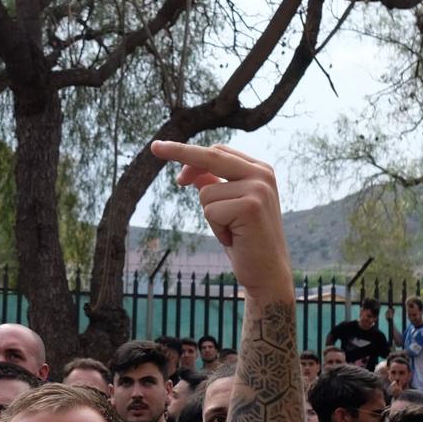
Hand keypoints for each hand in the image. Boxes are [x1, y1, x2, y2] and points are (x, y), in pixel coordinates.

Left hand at [150, 140, 292, 294]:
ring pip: (205, 193)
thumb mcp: (228, 209)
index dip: (189, 154)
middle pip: (211, 155)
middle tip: (154, 148)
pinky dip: (216, 229)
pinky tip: (234, 238)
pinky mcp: (251, 206)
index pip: (218, 151)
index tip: (161, 149)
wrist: (268, 274)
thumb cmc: (246, 242)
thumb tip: (190, 172)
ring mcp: (258, 188)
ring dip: (211, 218)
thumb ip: (214, 186)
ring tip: (232, 232)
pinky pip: (210, 211)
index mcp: (260, 171)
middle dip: (179, 151)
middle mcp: (262, 174)